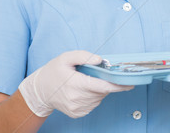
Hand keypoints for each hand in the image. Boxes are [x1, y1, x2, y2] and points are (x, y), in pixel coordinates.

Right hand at [18, 50, 132, 117]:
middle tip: (96, 74)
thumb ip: (84, 56)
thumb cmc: (53, 71)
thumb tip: (100, 60)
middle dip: (104, 82)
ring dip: (99, 89)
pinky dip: (93, 96)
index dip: (117, 85)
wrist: (40, 90)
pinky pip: (93, 104)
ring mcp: (77, 108)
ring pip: (99, 98)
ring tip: (86, 81)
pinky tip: (83, 90)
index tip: (130, 84)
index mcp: (75, 84)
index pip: (102, 86)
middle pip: (102, 91)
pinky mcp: (77, 113)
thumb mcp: (66, 57)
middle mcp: (77, 99)